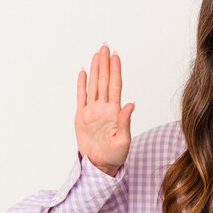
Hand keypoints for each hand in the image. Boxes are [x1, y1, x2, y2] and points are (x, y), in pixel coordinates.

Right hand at [74, 43, 134, 176]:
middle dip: (105, 63)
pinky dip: (81, 84)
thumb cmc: (115, 155)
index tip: (116, 56)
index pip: (115, 86)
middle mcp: (104, 108)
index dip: (116, 70)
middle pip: (104, 80)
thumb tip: (131, 103)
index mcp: (114, 112)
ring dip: (95, 69)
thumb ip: (125, 121)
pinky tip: (83, 72)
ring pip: (93, 85)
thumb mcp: (123, 140)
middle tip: (105, 46)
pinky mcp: (82, 117)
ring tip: (97, 54)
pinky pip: (81, 97)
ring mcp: (92, 111)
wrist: (100, 165)